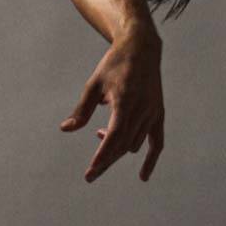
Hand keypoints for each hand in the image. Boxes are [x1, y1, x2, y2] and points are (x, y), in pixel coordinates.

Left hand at [59, 23, 164, 182]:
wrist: (142, 49)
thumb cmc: (114, 65)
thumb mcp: (94, 84)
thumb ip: (82, 109)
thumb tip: (66, 129)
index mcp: (125, 101)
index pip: (113, 136)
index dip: (102, 156)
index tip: (90, 172)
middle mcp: (142, 110)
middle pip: (122, 145)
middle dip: (106, 162)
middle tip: (90, 175)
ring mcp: (152, 113)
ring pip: (134, 144)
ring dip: (117, 148)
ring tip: (99, 133)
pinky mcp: (159, 114)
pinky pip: (157, 143)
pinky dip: (150, 160)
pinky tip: (142, 176)